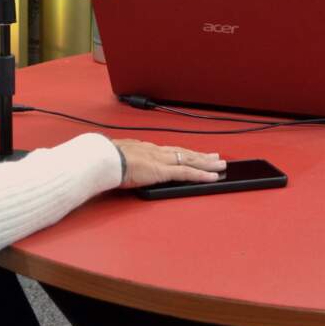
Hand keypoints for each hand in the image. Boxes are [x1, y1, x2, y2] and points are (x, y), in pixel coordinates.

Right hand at [110, 140, 225, 188]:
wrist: (105, 159)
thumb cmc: (107, 159)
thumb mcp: (119, 158)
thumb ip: (126, 162)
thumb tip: (124, 165)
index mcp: (146, 149)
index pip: (170, 151)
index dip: (183, 152)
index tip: (192, 153)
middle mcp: (157, 152)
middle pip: (184, 153)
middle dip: (201, 155)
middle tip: (215, 157)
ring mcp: (162, 160)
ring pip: (190, 160)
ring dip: (207, 163)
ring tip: (220, 165)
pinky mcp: (163, 171)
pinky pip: (187, 172)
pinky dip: (202, 174)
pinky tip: (212, 176)